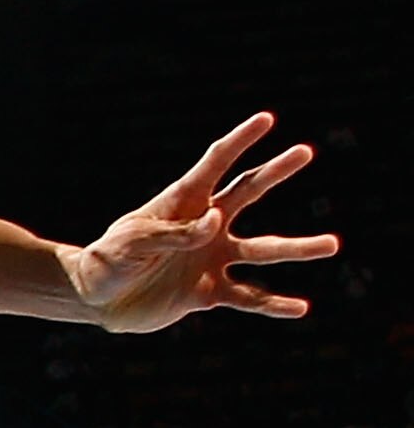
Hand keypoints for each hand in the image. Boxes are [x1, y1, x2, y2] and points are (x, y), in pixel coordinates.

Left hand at [67, 114, 337, 331]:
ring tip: (332, 244)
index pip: (215, 164)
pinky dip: (273, 304)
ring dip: (296, 248)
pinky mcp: (207, 292)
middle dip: (276, 171)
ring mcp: (209, 258)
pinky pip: (247, 297)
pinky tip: (301, 308)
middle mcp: (204, 226)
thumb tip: (216, 222)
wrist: (95, 299)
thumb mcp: (134, 241)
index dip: (240, 141)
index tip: (267, 119)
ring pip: (261, 250)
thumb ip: (175, 232)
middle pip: (248, 193)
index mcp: (181, 202)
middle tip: (305, 151)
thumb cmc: (108, 260)